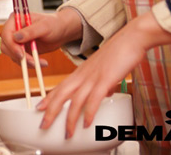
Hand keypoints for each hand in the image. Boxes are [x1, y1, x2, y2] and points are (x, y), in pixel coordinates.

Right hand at [0, 8, 82, 66]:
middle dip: (18, 56)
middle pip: (6, 46)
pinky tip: (41, 63)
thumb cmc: (53, 24)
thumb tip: (16, 38)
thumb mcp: (44, 26)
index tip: (21, 55)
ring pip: (12, 55)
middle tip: (33, 62)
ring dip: (25, 62)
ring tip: (40, 63)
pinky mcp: (21, 49)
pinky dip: (29, 64)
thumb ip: (30, 31)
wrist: (60, 31)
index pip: (6, 34)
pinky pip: (20, 59)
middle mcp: (13, 30)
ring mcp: (16, 40)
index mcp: (15, 19)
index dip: (11, 45)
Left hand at [35, 12, 170, 137]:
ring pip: (75, 100)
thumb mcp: (105, 71)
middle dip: (51, 112)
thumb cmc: (119, 52)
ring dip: (70, 119)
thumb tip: (105, 94)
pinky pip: (94, 99)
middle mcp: (83, 75)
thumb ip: (102, 83)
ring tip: (67, 133)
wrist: (131, 38)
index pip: (60, 87)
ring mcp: (93, 77)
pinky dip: (89, 112)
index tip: (39, 108)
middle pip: (61, 95)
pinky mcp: (105, 79)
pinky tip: (86, 123)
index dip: (48, 99)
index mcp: (81, 72)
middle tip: (43, 125)